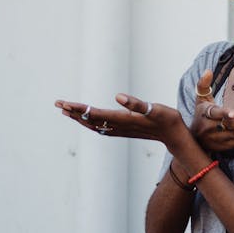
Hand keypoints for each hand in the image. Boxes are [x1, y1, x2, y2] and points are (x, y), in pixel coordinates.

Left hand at [55, 93, 183, 145]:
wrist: (175, 136)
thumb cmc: (168, 120)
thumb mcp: (155, 109)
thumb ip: (137, 103)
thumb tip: (118, 96)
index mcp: (124, 120)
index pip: (95, 114)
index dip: (80, 109)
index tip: (65, 104)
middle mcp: (119, 126)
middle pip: (90, 120)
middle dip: (74, 112)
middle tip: (58, 104)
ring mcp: (120, 130)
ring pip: (94, 124)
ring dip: (79, 117)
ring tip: (66, 110)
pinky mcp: (123, 130)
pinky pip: (100, 127)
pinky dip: (89, 122)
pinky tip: (86, 119)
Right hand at [190, 69, 233, 151]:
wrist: (192, 139)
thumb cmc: (200, 115)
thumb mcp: (200, 100)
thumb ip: (203, 85)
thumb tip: (208, 71)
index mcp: (205, 113)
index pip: (215, 113)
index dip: (225, 113)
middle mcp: (210, 127)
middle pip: (230, 126)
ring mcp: (217, 138)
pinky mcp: (223, 146)